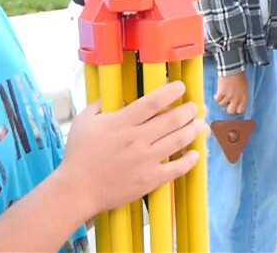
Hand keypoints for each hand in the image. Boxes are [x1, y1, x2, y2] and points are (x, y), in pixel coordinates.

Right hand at [58, 80, 204, 216]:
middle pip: (173, 118)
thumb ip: (99, 105)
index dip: (172, 91)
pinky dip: (190, 159)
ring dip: (194, 129)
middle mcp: (137, 139)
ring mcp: (146, 160)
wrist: (77, 190)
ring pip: (180, 140)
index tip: (180, 86)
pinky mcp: (150, 179)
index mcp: (121, 123)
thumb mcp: (83, 122)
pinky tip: (194, 153)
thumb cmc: (78, 156)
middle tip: (193, 107)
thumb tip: (113, 96)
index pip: (154, 101)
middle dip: (189, 110)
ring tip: (199, 124)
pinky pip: (178, 168)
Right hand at [214, 72, 248, 114]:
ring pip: (222, 105)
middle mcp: (236, 98)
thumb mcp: (244, 88)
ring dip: (222, 100)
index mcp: (243, 97)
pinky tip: (218, 93)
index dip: (236, 109)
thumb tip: (236, 103)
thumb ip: (241, 96)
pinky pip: (217, 100)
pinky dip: (216, 97)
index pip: (240, 110)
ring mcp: (228, 96)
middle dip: (228, 108)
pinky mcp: (221, 93)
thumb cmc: (239, 77)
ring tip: (223, 94)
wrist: (232, 69)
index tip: (234, 107)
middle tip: (227, 103)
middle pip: (231, 111)